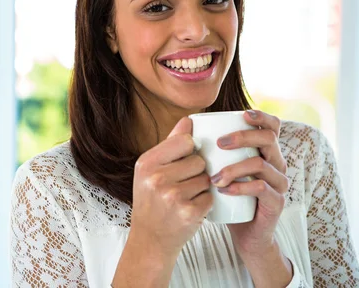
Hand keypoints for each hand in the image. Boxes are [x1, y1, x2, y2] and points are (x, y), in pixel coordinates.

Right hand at [130, 117, 212, 255]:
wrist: (150, 239)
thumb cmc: (151, 200)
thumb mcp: (151, 170)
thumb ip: (170, 144)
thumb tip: (189, 120)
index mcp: (147, 163)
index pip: (185, 141)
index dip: (189, 150)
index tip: (183, 160)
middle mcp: (157, 178)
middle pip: (199, 160)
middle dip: (197, 171)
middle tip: (183, 183)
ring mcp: (173, 197)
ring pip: (207, 178)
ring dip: (203, 186)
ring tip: (187, 196)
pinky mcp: (189, 213)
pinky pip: (211, 196)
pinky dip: (206, 202)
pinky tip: (192, 208)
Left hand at [210, 110, 288, 255]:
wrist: (244, 233)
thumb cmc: (229, 197)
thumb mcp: (219, 168)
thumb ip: (209, 148)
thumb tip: (187, 121)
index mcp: (266, 152)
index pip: (273, 126)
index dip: (262, 116)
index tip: (243, 114)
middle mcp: (277, 164)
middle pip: (268, 139)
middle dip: (242, 137)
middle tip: (219, 144)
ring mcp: (279, 183)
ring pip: (261, 164)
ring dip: (234, 167)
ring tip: (214, 178)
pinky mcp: (276, 202)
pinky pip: (261, 188)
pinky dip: (241, 187)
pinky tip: (225, 191)